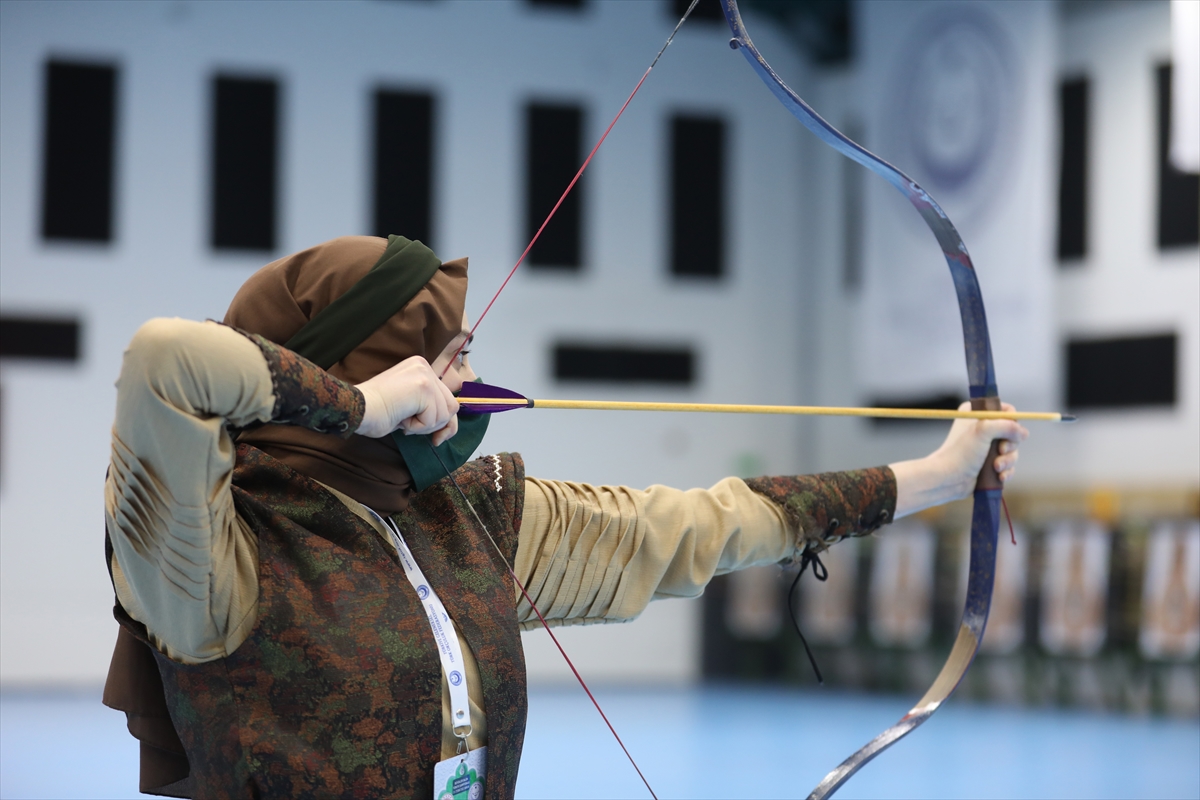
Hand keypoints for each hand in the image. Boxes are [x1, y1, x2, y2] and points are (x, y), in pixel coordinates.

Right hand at [354, 356, 459, 444]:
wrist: (356, 409)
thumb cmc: (376, 411)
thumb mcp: (409, 406)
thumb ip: (427, 407)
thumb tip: (449, 427)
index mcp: (420, 368)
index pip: (447, 398)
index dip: (444, 421)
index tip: (436, 437)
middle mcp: (424, 367)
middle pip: (451, 406)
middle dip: (436, 425)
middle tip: (412, 429)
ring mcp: (425, 375)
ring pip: (445, 414)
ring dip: (424, 426)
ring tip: (402, 419)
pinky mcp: (423, 387)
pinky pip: (433, 419)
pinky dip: (417, 427)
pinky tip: (400, 418)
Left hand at [890, 402, 1028, 518]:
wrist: (947, 479)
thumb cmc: (961, 452)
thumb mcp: (984, 430)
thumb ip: (1007, 425)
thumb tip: (1024, 433)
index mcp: (976, 413)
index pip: (1006, 410)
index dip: (1011, 421)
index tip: (1007, 431)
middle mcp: (982, 428)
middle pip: (1013, 432)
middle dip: (1010, 444)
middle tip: (1000, 451)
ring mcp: (986, 447)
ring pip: (1012, 451)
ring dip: (1008, 460)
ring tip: (996, 467)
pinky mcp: (989, 464)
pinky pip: (1008, 465)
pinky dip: (1007, 471)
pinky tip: (1000, 477)